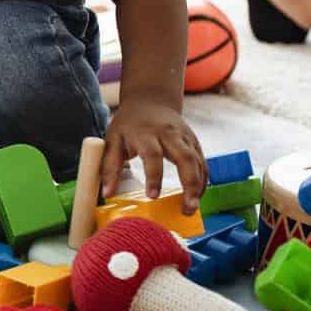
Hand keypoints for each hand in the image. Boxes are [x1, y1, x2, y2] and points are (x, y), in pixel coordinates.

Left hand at [101, 99, 206, 213]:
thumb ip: (109, 166)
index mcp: (146, 133)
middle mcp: (170, 134)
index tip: (153, 196)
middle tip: (187, 207)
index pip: (153, 155)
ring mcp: (185, 137)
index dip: (154, 176)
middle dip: (189, 184)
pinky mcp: (194, 142)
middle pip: (186, 158)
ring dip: (199, 186)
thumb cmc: (128, 124)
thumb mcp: (113, 140)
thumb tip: (106, 193)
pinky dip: (203, 181)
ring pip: (198, 161)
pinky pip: (203, 162)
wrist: (150, 101)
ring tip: (192, 208)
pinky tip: (197, 196)